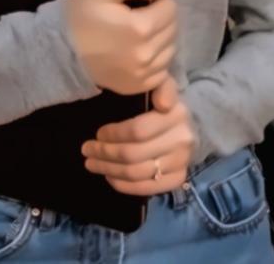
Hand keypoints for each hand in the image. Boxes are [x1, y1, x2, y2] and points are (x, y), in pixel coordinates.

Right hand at [65, 0, 176, 95]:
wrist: (59, 51)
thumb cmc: (81, 16)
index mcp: (141, 27)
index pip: (170, 8)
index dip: (158, 0)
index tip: (142, 2)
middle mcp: (147, 54)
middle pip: (173, 29)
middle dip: (161, 18)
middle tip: (140, 16)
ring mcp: (143, 74)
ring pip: (170, 50)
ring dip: (161, 39)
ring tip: (139, 34)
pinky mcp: (138, 87)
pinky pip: (162, 71)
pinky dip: (156, 60)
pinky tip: (139, 52)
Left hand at [82, 79, 194, 196]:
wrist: (187, 127)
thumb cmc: (162, 106)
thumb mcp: (160, 86)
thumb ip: (160, 85)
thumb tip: (163, 103)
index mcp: (176, 114)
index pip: (138, 130)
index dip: (113, 134)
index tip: (98, 133)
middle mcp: (182, 141)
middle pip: (133, 154)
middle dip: (104, 153)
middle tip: (87, 150)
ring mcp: (181, 163)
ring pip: (136, 173)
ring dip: (109, 170)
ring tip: (92, 163)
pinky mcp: (178, 179)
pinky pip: (147, 189)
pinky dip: (124, 185)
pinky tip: (110, 177)